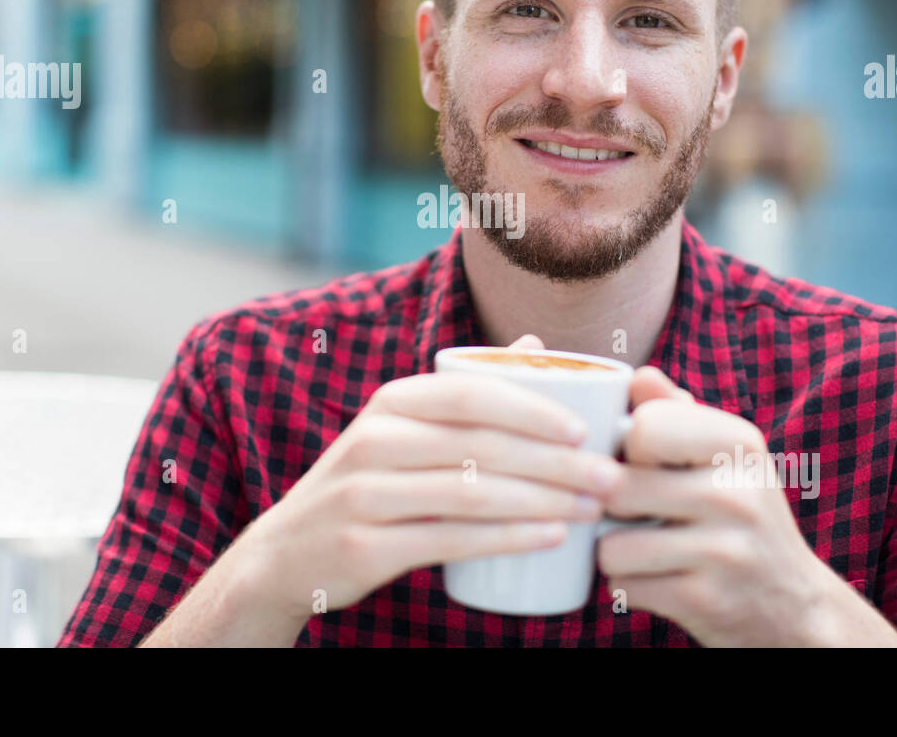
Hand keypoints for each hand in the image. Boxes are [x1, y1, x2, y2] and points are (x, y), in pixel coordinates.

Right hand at [232, 334, 623, 635]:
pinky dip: (505, 538)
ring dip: (543, 501)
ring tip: (592, 509)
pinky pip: (449, 540)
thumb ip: (467, 390)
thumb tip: (537, 343)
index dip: (534, 408)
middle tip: (610, 478)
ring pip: (470, 493)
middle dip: (557, 462)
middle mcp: (374, 441)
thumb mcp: (402, 427)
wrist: (286, 553)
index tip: (587, 428)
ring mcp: (364, 495)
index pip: (472, 394)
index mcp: (391, 403)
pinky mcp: (364, 546)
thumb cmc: (370, 484)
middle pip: (481, 445)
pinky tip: (549, 538)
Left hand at [596, 367, 896, 646]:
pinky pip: (625, 585)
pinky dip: (631, 585)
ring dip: (616, 551)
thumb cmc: (740, 516)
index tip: (649, 465)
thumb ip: (677, 413)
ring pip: (611, 545)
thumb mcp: (724, 456)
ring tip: (649, 548)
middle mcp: (737, 494)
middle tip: (639, 514)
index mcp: (739, 443)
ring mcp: (725, 551)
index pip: (644, 426)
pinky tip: (661, 579)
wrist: (793, 604)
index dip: (630, 449)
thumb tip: (638, 376)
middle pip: (617, 486)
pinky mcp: (706, 601)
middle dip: (612, 505)